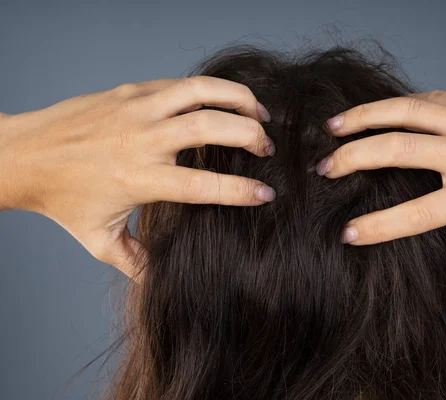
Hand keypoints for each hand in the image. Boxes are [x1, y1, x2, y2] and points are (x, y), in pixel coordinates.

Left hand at [0, 77, 275, 280]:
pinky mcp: (131, 91)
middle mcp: (143, 140)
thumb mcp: (99, 239)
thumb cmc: (62, 198)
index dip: (242, 190)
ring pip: (201, 92)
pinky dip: (209, 90)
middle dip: (251, 134)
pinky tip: (221, 101)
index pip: (205, 184)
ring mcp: (137, 110)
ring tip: (259, 110)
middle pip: (212, 127)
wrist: (24, 155)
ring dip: (239, 98)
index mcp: (141, 179)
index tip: (267, 192)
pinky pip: (180, 84)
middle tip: (267, 146)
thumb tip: (160, 283)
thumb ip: (135, 261)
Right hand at [317, 91, 445, 279]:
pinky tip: (379, 112)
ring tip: (333, 127)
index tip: (346, 233)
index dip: (376, 227)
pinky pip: (431, 99)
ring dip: (364, 118)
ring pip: (406, 112)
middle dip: (351, 158)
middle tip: (325, 167)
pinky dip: (399, 106)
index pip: (413, 214)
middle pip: (395, 151)